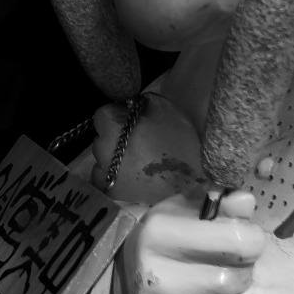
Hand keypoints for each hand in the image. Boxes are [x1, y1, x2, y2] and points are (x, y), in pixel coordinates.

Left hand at [90, 93, 204, 205]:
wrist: (191, 183)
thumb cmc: (178, 142)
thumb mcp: (164, 109)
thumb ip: (142, 102)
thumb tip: (131, 104)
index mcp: (112, 124)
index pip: (104, 114)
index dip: (119, 116)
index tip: (133, 121)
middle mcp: (101, 146)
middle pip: (102, 136)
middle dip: (115, 135)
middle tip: (137, 141)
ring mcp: (104, 171)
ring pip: (101, 157)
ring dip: (113, 156)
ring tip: (136, 161)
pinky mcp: (110, 191)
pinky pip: (104, 178)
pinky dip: (112, 175)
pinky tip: (130, 175)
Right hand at [115, 189, 264, 293]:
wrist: (119, 272)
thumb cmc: (163, 240)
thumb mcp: (186, 212)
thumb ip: (220, 205)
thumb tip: (246, 200)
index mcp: (158, 230)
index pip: (240, 242)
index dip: (248, 240)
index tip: (238, 239)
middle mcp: (151, 271)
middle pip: (233, 281)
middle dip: (234, 274)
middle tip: (215, 267)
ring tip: (195, 291)